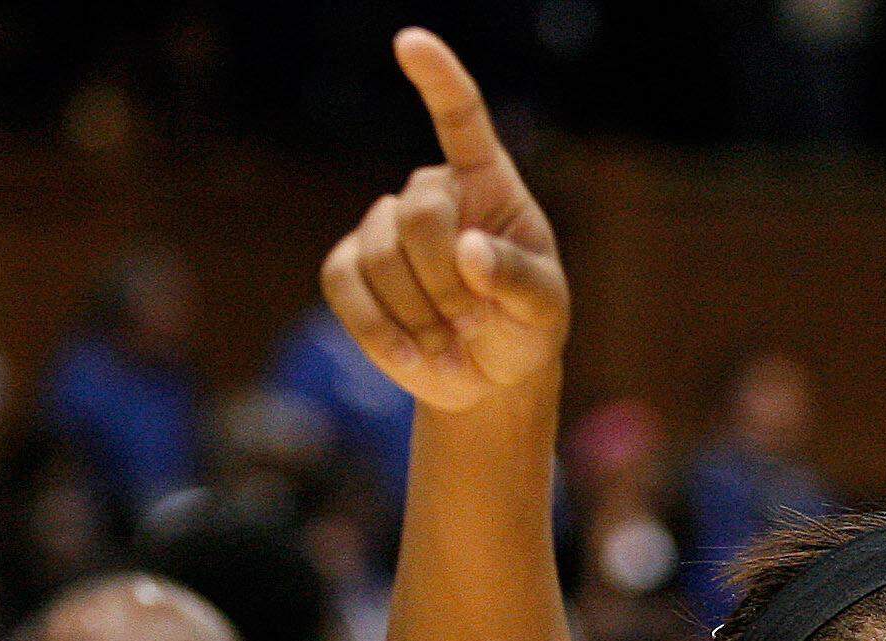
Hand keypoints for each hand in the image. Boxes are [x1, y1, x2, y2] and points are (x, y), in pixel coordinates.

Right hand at [321, 27, 569, 412]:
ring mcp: (382, 228)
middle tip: (472, 323)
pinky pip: (342, 283)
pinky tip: (408, 353)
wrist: (485, 377)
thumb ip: (518, 279)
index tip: (409, 41)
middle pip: (418, 213)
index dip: (438, 79)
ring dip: (416, 313)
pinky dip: (376, 327)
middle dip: (445, 280)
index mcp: (486, 183)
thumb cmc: (524, 328)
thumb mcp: (543, 309)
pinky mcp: (348, 267)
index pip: (461, 119)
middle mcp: (430, 194)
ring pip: (376, 254)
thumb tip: (469, 250)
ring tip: (446, 342)